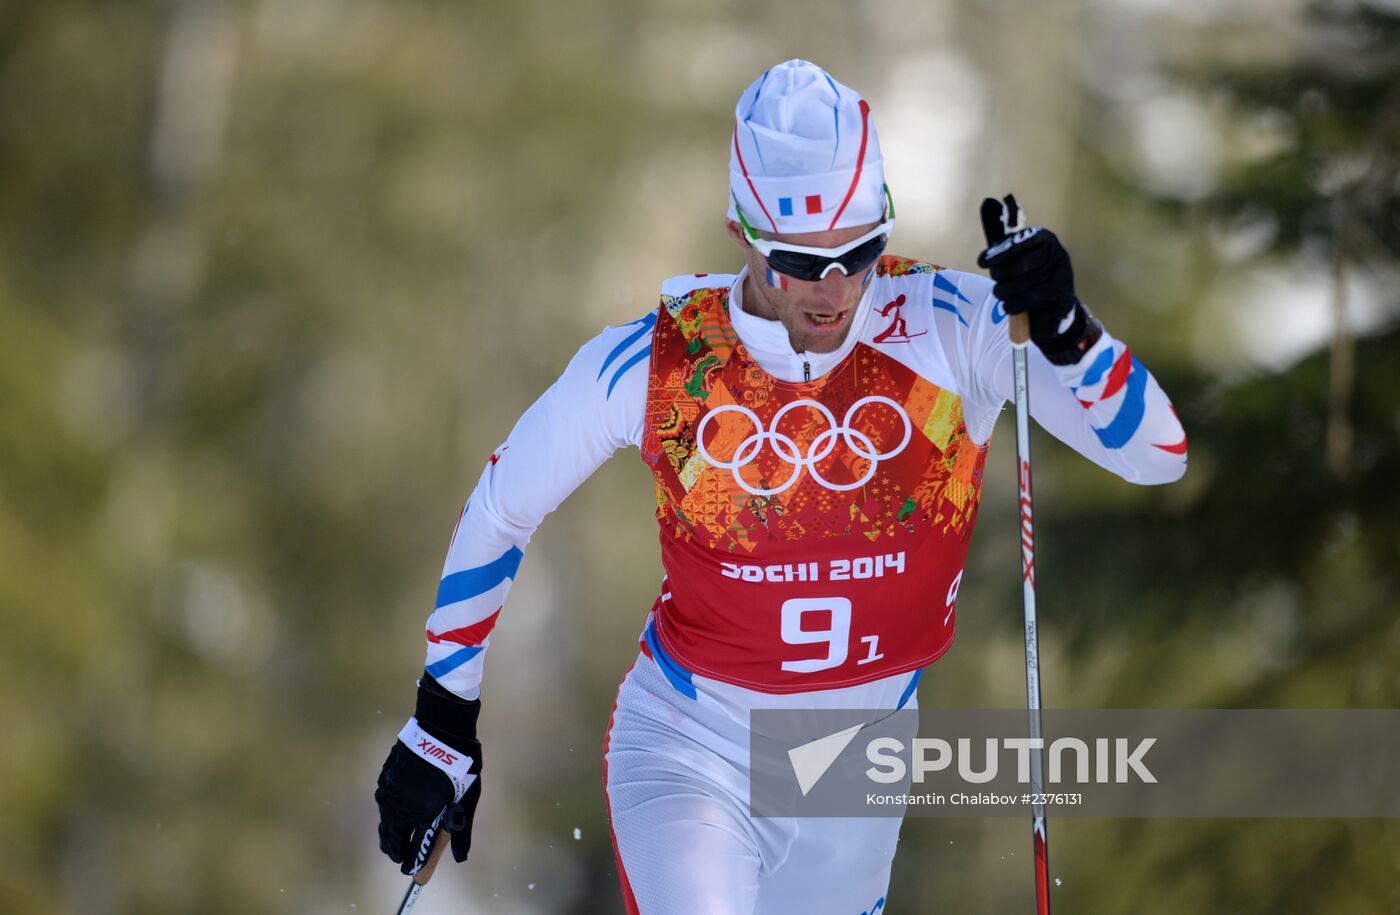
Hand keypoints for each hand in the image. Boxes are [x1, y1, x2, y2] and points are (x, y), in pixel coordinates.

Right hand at [375, 674, 483, 873]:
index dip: (413, 861)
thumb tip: (460, 858)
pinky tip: (389, 814)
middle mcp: (404, 803)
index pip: (416, 846)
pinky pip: (382, 801)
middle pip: (394, 836)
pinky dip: (385, 813)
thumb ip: (461, 830)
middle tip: (398, 857)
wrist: (442, 727)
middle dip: (396, 850)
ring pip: (384, 819)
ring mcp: (392, 788)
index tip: (410, 870)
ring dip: (387, 833)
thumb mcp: (468, 798)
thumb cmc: (462, 764)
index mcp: (426, 811)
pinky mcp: (387, 776)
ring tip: (391, 842)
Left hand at [977, 194, 1099, 364]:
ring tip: (999, 294)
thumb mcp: (1016, 258)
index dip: (999, 252)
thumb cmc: (1028, 278)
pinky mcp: (1062, 294)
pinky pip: (1031, 298)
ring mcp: (1062, 274)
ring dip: (1004, 291)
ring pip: (1023, 283)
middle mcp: (1057, 253)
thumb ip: (1003, 240)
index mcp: (1044, 238)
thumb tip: (988, 202)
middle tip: (994, 281)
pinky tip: (1007, 305)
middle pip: (1020, 264)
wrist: (1052, 308)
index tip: (982, 262)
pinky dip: (1013, 304)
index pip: (1020, 242)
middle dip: (1001, 275)